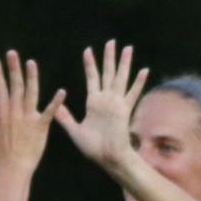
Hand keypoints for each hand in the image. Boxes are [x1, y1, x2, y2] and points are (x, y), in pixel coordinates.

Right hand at [0, 49, 64, 172]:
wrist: (14, 170)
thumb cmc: (0, 157)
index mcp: (2, 114)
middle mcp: (15, 113)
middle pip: (15, 86)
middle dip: (13, 68)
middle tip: (12, 53)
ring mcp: (28, 118)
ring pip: (31, 93)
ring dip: (32, 77)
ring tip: (31, 62)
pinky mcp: (41, 126)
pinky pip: (50, 112)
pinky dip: (56, 102)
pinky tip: (62, 91)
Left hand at [56, 40, 148, 171]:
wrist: (107, 158)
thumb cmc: (93, 148)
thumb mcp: (75, 131)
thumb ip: (66, 118)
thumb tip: (55, 106)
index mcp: (94, 102)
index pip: (92, 78)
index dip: (90, 64)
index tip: (88, 50)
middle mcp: (106, 100)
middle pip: (108, 73)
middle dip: (109, 57)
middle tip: (111, 41)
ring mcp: (117, 104)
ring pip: (120, 78)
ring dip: (124, 63)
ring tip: (128, 48)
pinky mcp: (125, 110)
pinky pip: (133, 93)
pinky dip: (138, 82)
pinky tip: (144, 70)